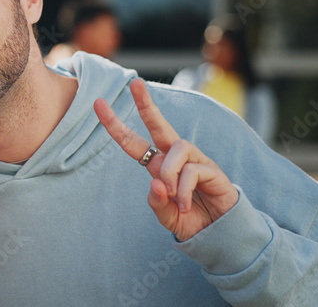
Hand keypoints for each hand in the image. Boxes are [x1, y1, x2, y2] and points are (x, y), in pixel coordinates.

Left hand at [93, 79, 238, 240]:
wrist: (219, 233)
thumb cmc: (190, 220)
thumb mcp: (166, 216)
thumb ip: (157, 203)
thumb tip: (156, 183)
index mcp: (158, 165)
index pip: (133, 142)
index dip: (115, 125)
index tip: (98, 104)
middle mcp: (175, 157)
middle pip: (159, 124)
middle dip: (145, 104)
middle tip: (134, 84)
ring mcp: (195, 160)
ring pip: (177, 147)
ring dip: (169, 173)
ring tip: (172, 196)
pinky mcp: (212, 169)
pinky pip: (192, 170)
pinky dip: (182, 190)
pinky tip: (184, 204)